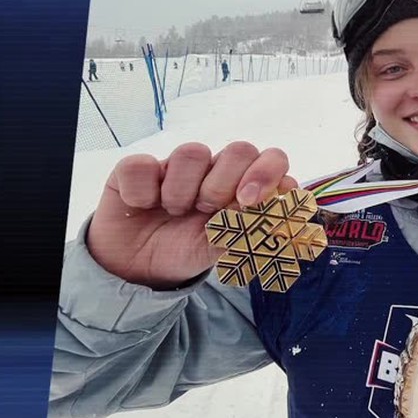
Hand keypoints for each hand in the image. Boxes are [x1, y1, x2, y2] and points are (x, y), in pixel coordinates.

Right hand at [86, 141, 298, 288]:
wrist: (138, 268)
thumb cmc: (186, 250)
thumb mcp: (221, 248)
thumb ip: (250, 230)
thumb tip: (280, 214)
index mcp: (240, 184)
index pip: (271, 159)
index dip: (268, 174)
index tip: (249, 201)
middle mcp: (213, 168)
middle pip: (239, 150)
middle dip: (224, 187)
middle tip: (205, 210)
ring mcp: (176, 164)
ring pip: (193, 153)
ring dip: (182, 193)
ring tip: (173, 212)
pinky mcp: (137, 168)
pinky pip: (143, 166)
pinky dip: (143, 195)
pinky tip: (143, 207)